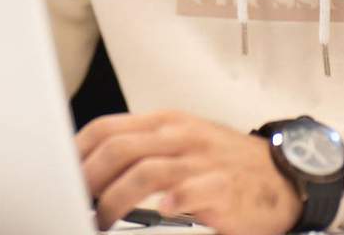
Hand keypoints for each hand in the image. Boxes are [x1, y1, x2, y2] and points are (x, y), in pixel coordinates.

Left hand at [77, 110, 301, 234]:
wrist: (281, 175)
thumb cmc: (224, 161)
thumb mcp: (181, 141)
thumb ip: (142, 147)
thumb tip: (93, 163)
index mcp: (165, 123)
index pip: (108, 128)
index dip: (79, 151)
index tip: (62, 173)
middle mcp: (180, 138)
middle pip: (119, 149)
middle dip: (90, 178)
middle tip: (79, 202)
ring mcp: (201, 162)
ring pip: (146, 172)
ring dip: (116, 199)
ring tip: (104, 219)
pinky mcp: (222, 189)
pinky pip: (192, 191)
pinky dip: (172, 200)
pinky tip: (160, 211)